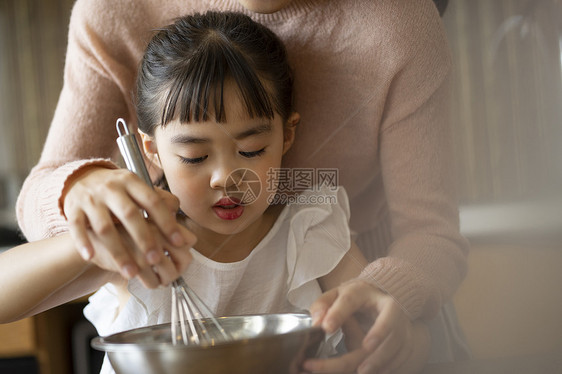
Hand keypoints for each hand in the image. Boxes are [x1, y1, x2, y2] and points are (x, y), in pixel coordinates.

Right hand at [63, 166, 193, 280]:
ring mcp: (90, 198)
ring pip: (104, 227)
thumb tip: (177, 213)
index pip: (152, 201)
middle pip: (130, 214)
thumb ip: (157, 199)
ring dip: (118, 251)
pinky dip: (83, 243)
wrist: (79, 177)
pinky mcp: (72, 208)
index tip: (179, 241)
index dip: (167, 221)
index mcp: (131, 181)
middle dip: (144, 239)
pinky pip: (76, 227)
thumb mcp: (137, 187)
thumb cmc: (117, 190)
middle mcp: (111, 188)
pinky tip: (92, 258)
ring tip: (131, 272)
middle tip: (156, 260)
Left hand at [304, 279, 429, 373]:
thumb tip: (317, 322)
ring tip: (362, 371)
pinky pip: (402, 353)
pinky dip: (389, 365)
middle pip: (386, 322)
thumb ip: (322, 306)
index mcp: (362, 292)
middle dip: (374, 341)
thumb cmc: (353, 300)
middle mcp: (385, 305)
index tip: (326, 328)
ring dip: (381, 358)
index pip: (350, 300)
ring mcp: (400, 321)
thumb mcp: (334, 296)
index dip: (338, 313)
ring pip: (397, 341)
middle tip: (356, 362)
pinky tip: (374, 371)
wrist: (377, 298)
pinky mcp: (406, 336)